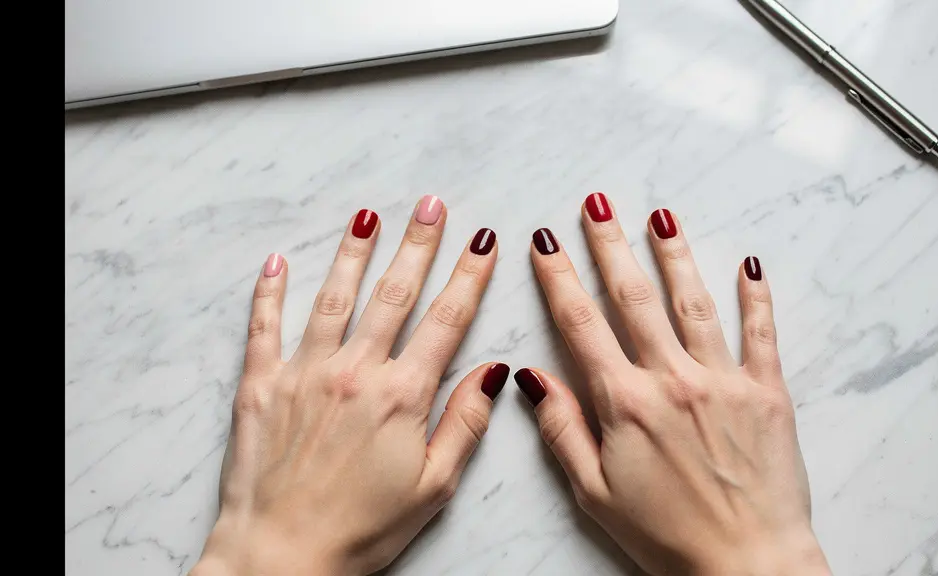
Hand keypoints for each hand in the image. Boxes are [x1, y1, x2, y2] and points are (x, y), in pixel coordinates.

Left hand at [192, 197, 507, 575]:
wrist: (280, 559)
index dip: (469, 277)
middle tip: (430, 205)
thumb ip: (466, 424)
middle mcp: (354, 373)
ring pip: (334, 298)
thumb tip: (496, 372)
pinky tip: (276, 261)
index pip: (446, 321)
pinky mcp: (261, 386)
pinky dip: (269, 292)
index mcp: (402, 396)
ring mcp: (304, 374)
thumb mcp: (434, 488)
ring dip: (353, 253)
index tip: (483, 242)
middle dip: (417, 245)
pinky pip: (264, 327)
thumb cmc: (361, 531)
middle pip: (393, 295)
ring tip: (367, 216)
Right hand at [516, 194, 830, 575]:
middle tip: (597, 205)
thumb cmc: (667, 538)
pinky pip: (760, 334)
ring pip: (693, 303)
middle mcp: (672, 379)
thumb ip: (562, 430)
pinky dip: (756, 298)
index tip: (545, 241)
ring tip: (661, 218)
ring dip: (673, 256)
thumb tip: (529, 378)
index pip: (581, 325)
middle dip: (611, 247)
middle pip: (634, 299)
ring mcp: (723, 381)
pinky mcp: (766, 393)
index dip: (559, 278)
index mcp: (624, 403)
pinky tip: (749, 265)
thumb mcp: (595, 493)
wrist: (748, 565)